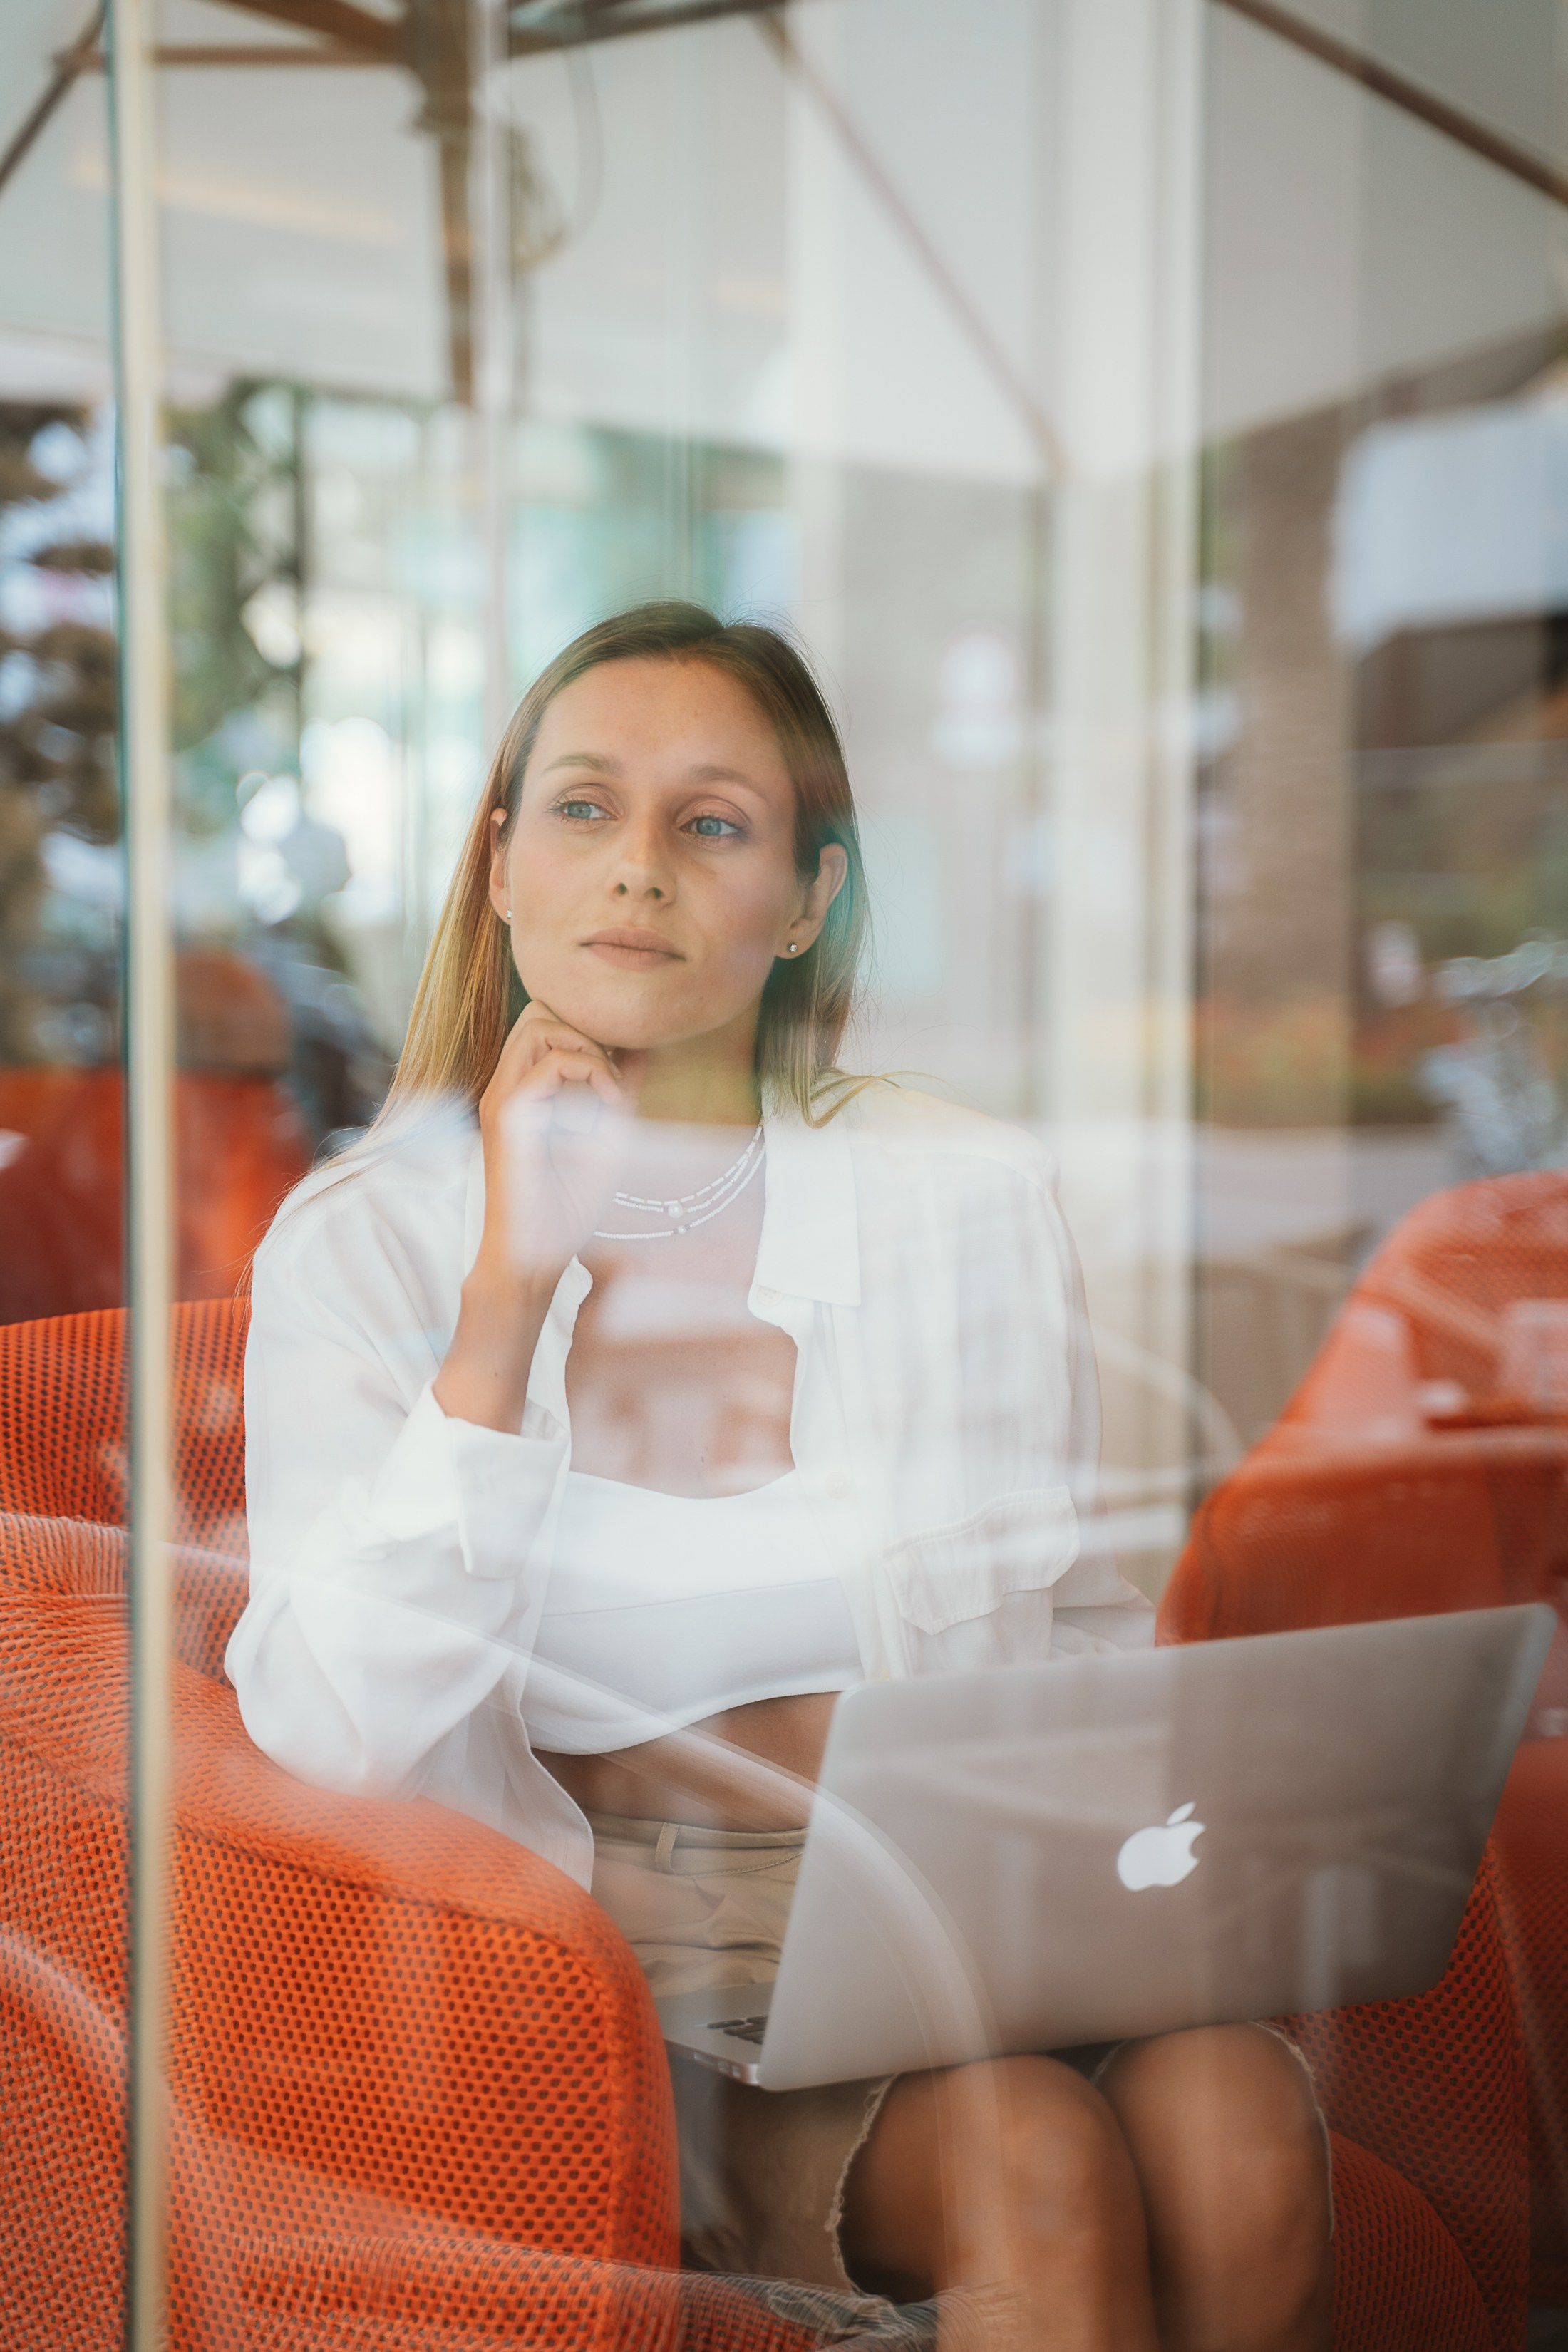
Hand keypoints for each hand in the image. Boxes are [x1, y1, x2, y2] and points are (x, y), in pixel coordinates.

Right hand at [477, 1000, 640, 1289]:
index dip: (588, 1033)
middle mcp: (506, 1086)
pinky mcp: (508, 1115)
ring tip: (611, 1089)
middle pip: (538, 1013)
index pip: (546, 1024)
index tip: (621, 1072)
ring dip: (587, 1046)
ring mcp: (502, 1097)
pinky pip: (551, 1064)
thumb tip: (643, 1045)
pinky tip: (611, 1104)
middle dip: (585, 1030)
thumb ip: (620, 1090)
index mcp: (523, 1090)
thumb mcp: (609, 1136)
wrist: (537, 1254)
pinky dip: (591, 1072)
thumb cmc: (568, 1204)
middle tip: (613, 1077)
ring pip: (538, 1024)